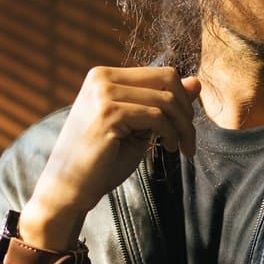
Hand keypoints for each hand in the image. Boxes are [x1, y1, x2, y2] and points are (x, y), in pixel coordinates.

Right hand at [22, 66, 199, 248]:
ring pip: (165, 99)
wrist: (67, 189)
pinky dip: (170, 133)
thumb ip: (163, 104)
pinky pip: (156, 116)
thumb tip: (196, 82)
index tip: (186, 128)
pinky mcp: (107, 113)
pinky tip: (168, 149)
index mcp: (104, 76)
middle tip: (188, 140)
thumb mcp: (138, 127)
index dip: (182, 100)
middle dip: (186, 111)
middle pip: (167, 79)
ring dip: (182, 127)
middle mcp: (101, 78)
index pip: (161, 74)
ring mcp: (102, 93)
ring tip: (180, 148)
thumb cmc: (101, 161)